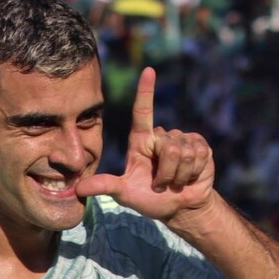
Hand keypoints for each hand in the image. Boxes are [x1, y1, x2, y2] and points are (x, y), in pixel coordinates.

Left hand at [76, 67, 215, 223]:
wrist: (180, 208)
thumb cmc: (150, 199)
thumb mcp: (124, 194)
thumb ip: (104, 187)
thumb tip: (77, 189)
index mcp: (142, 141)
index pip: (143, 111)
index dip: (146, 91)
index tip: (148, 71)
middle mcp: (161, 137)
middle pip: (167, 146)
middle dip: (165, 172)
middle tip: (161, 183)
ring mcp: (182, 140)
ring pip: (182, 152)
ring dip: (178, 174)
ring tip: (175, 181)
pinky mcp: (200, 147)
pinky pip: (198, 155)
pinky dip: (192, 172)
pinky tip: (189, 177)